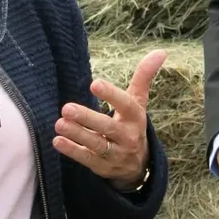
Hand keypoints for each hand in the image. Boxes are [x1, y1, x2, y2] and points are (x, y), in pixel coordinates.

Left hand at [53, 49, 166, 188]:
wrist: (138, 165)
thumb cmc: (132, 123)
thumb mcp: (138, 101)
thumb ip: (144, 76)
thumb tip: (160, 51)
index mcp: (135, 117)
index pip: (125, 104)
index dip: (111, 95)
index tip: (94, 84)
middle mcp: (127, 136)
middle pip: (108, 127)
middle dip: (87, 118)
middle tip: (67, 108)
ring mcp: (115, 154)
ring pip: (96, 144)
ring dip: (77, 135)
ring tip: (59, 123)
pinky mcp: (103, 167)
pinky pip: (87, 159)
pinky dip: (72, 151)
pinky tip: (58, 141)